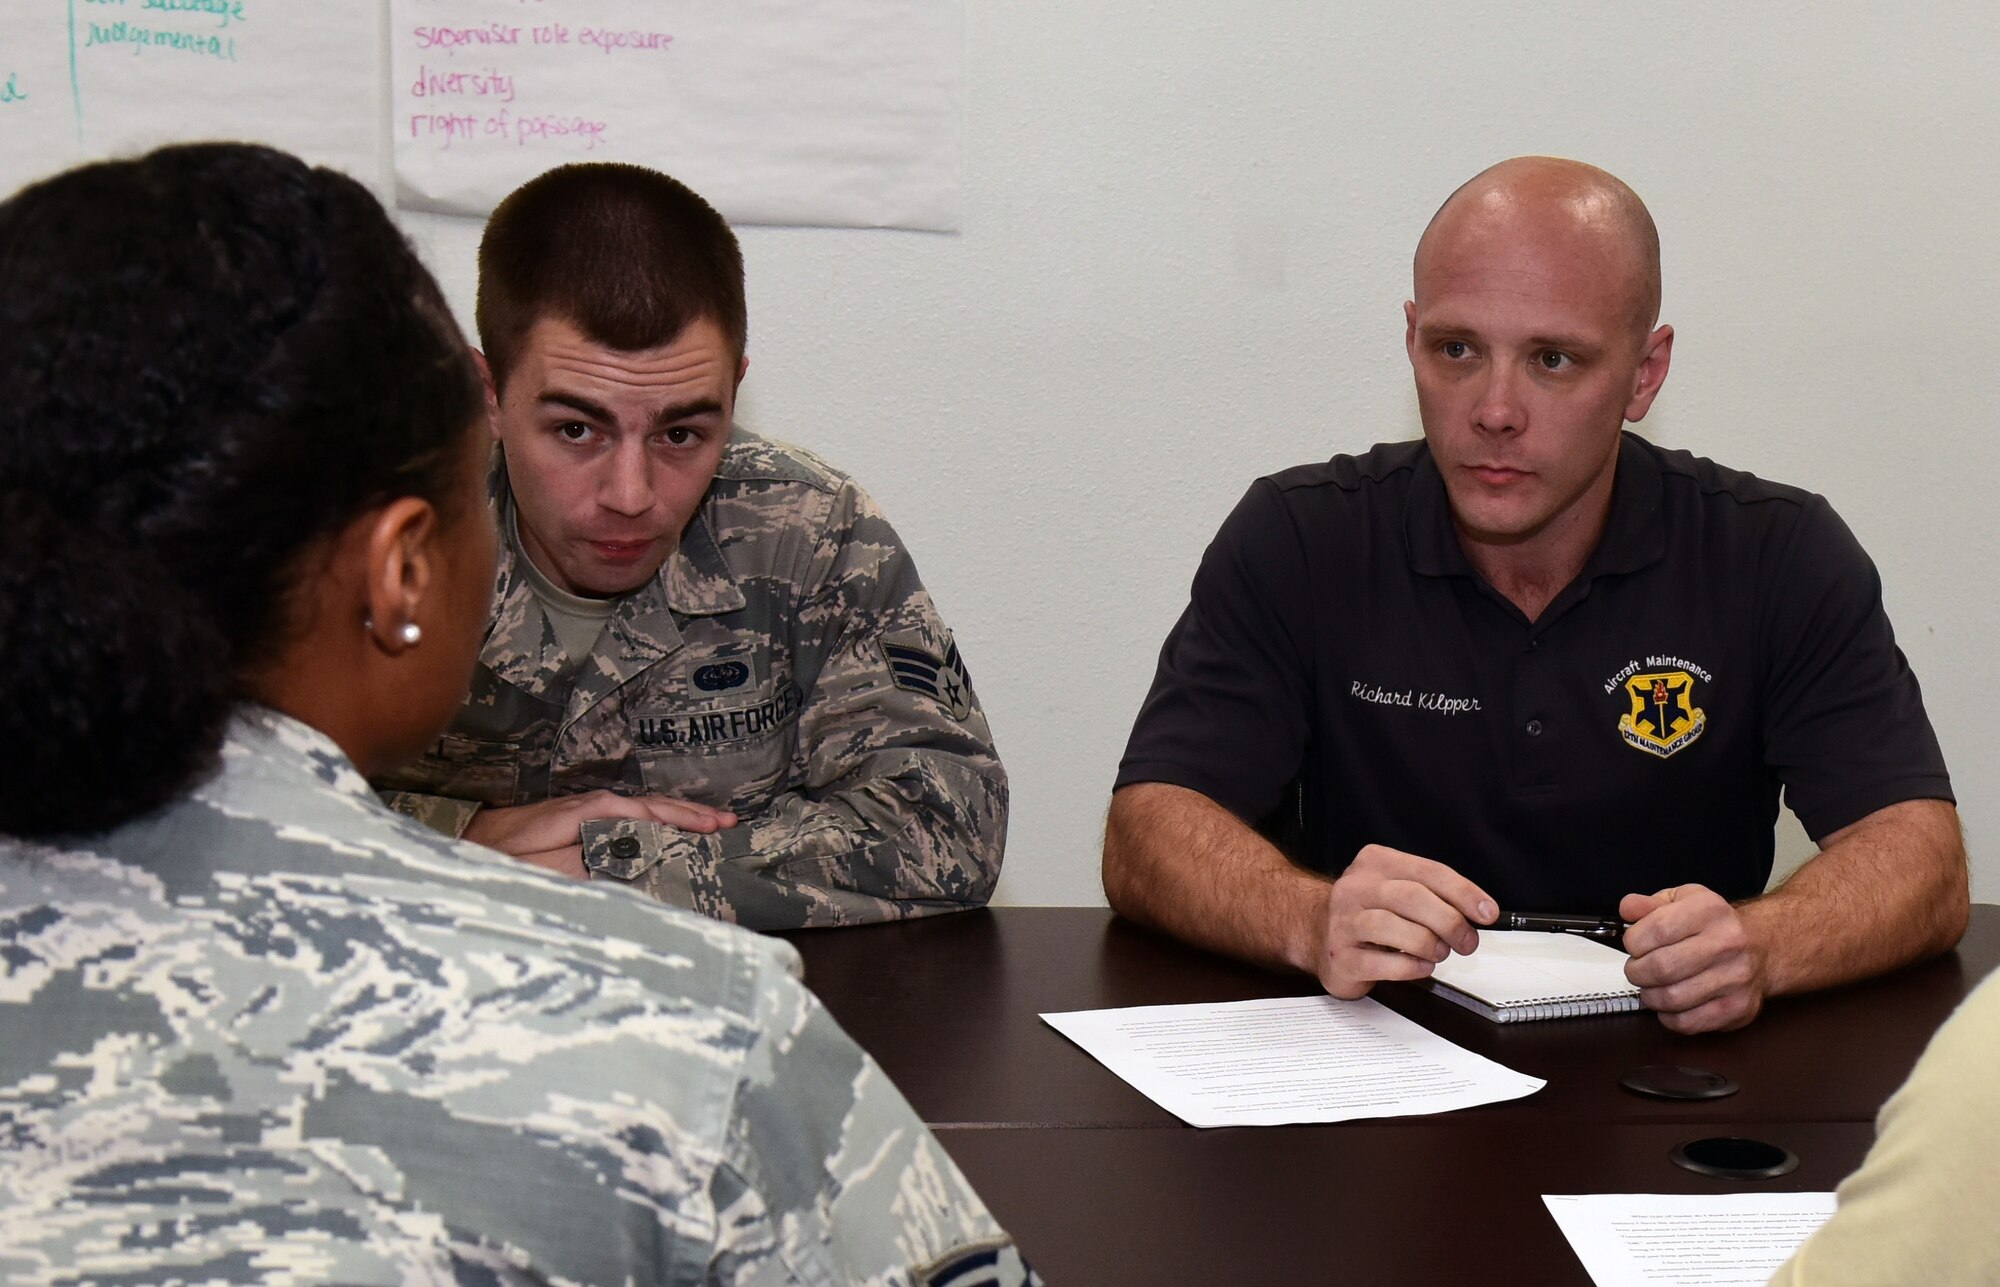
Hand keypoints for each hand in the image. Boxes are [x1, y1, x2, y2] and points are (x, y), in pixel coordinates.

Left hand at [463, 791, 737, 879]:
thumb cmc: (489, 861)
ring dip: (675, 814)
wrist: (449, 846)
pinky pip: (624, 816)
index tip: (715, 827)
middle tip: (729, 821)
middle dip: (689, 812)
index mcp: (582, 813)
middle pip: (647, 804)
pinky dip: (653, 820)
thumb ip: (580, 862)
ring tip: (710, 821)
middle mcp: (584, 805)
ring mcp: (578, 809)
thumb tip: (628, 855)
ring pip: (638, 808)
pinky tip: (664, 827)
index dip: (681, 819)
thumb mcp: (532, 869)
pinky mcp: (570, 820)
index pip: (643, 812)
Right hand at [1310, 844, 1496, 998]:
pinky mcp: (1339, 956)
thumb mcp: (1398, 890)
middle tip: (1466, 941)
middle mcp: (1355, 888)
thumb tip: (1479, 912)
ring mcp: (1343, 922)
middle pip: (1412, 897)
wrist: (1315, 932)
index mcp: (1376, 863)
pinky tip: (1419, 966)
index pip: (1428, 872)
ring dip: (1428, 945)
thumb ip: (1435, 896)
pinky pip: (1381, 962)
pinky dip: (1410, 967)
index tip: (1487, 912)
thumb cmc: (1367, 913)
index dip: (1464, 893)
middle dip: (1450, 922)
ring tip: (1438, 953)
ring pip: (1394, 928)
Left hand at [1619, 885, 1769, 1033]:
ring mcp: (1736, 979)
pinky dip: (1668, 1017)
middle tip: (1638, 969)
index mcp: (1709, 911)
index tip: (1634, 945)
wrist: (1761, 947)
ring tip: (1652, 986)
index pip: (1656, 929)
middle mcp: (1728, 943)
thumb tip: (1627, 910)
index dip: (1634, 941)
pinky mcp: (1738, 1008)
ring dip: (1650, 995)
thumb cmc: (1713, 925)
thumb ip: (1648, 904)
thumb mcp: (1681, 900)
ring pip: (1671, 998)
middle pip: (1661, 967)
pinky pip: (1688, 1023)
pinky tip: (1670, 1003)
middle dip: (1637, 971)